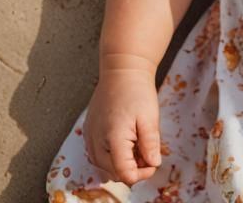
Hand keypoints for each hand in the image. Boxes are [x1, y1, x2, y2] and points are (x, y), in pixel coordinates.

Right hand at [83, 63, 162, 185]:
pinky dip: (112, 155)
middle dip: (132, 169)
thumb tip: (153, 164)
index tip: (153, 162)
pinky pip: (98, 154)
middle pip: (113, 173)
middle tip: (147, 151)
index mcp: (113, 139)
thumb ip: (150, 144)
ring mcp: (90, 137)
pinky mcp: (88, 132)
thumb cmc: (136, 90)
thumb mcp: (149, 117)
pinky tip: (125, 140)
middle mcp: (96, 142)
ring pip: (104, 166)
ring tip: (137, 144)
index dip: (141, 174)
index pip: (124, 174)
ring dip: (121, 163)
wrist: (122, 69)